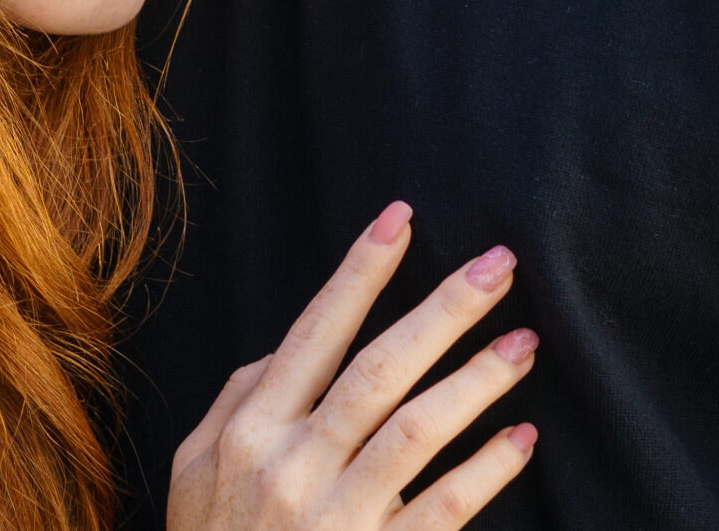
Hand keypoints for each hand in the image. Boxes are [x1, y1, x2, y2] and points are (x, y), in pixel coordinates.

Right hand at [168, 203, 537, 530]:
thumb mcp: (194, 473)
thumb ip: (237, 401)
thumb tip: (286, 345)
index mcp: (249, 431)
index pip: (316, 333)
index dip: (360, 272)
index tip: (401, 218)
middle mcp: (292, 465)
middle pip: (381, 368)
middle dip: (443, 308)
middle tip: (499, 265)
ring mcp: (337, 517)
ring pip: (419, 429)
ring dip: (478, 380)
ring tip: (525, 343)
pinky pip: (443, 509)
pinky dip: (486, 470)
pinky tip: (520, 437)